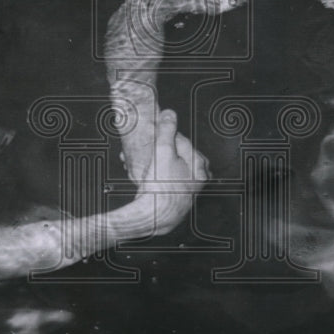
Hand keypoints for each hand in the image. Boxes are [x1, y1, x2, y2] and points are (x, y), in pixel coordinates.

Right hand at [131, 109, 208, 234]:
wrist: (152, 218)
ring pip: (166, 169)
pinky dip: (151, 176)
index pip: (183, 141)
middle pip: (175, 156)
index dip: (165, 135)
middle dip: (156, 150)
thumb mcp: (163, 150)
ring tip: (133, 161)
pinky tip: (139, 176)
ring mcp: (184, 192)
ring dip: (151, 163)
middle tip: (143, 148)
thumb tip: (170, 114)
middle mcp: (196, 181)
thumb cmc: (161, 186)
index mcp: (200, 167)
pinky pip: (161, 182)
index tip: (153, 134)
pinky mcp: (172, 201)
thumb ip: (167, 129)